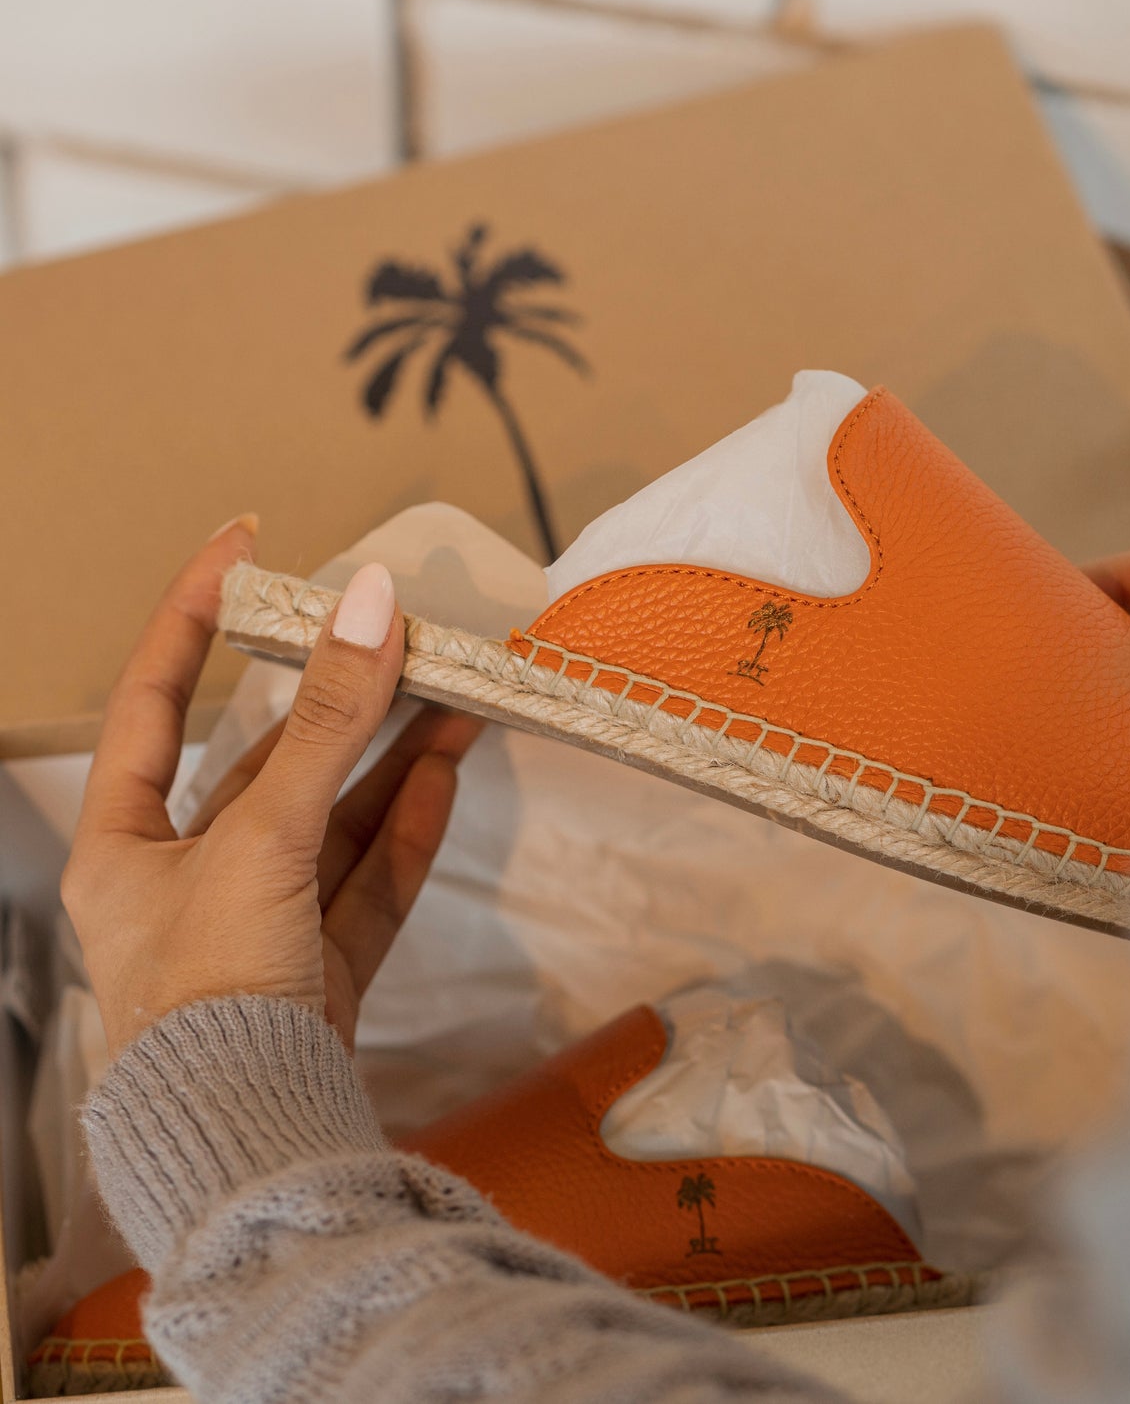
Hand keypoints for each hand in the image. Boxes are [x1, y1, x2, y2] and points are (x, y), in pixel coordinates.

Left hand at [62, 517, 481, 1053]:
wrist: (246, 1139)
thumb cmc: (206, 993)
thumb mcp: (263, 838)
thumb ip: (325, 724)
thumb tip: (369, 606)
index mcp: (125, 843)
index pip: (153, 699)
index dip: (193, 616)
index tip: (244, 546)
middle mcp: (189, 877)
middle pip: (268, 763)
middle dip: (333, 699)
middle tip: (389, 632)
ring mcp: (261, 922)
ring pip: (334, 819)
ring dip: (390, 760)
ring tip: (450, 699)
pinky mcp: (320, 965)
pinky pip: (369, 879)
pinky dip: (407, 828)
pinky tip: (443, 776)